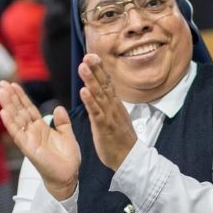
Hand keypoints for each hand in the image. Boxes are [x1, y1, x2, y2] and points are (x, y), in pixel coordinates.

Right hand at [0, 81, 79, 199]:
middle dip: (11, 97)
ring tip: (1, 92)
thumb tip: (59, 107)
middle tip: (2, 83)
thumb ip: (62, 122)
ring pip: (16, 120)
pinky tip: (3, 112)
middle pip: (19, 111)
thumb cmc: (67, 158)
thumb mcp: (67, 135)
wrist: (69, 175)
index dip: (21, 97)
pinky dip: (11, 123)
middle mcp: (32, 132)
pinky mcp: (29, 149)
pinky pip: (18, 134)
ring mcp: (29, 140)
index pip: (28, 109)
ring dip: (8, 106)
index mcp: (41, 128)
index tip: (13, 84)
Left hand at [78, 54, 136, 170]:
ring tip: (83, 66)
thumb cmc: (120, 139)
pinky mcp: (105, 127)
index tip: (92, 55)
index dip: (100, 69)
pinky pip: (96, 112)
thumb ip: (108, 104)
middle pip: (104, 84)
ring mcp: (110, 116)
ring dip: (91, 80)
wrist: (129, 158)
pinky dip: (90, 101)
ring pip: (99, 95)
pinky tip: (83, 91)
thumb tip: (101, 93)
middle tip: (88, 55)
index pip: (107, 83)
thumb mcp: (115, 117)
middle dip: (96, 69)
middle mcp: (113, 107)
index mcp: (115, 104)